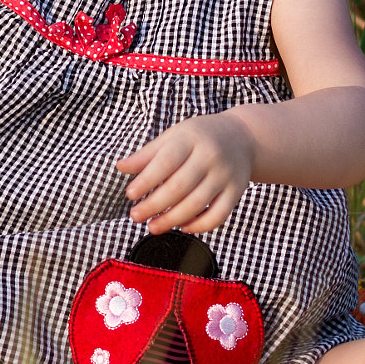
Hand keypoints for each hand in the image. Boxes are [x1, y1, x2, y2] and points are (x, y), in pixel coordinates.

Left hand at [117, 112, 256, 233]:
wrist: (244, 137)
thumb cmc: (201, 137)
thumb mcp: (173, 136)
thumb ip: (147, 154)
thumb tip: (121, 167)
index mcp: (190, 138)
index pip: (165, 162)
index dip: (145, 181)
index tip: (130, 194)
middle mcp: (210, 156)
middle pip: (179, 187)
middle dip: (154, 205)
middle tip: (136, 215)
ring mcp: (225, 175)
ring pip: (197, 204)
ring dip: (172, 220)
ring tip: (153, 226)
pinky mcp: (236, 192)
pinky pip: (218, 215)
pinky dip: (199, 226)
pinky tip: (182, 227)